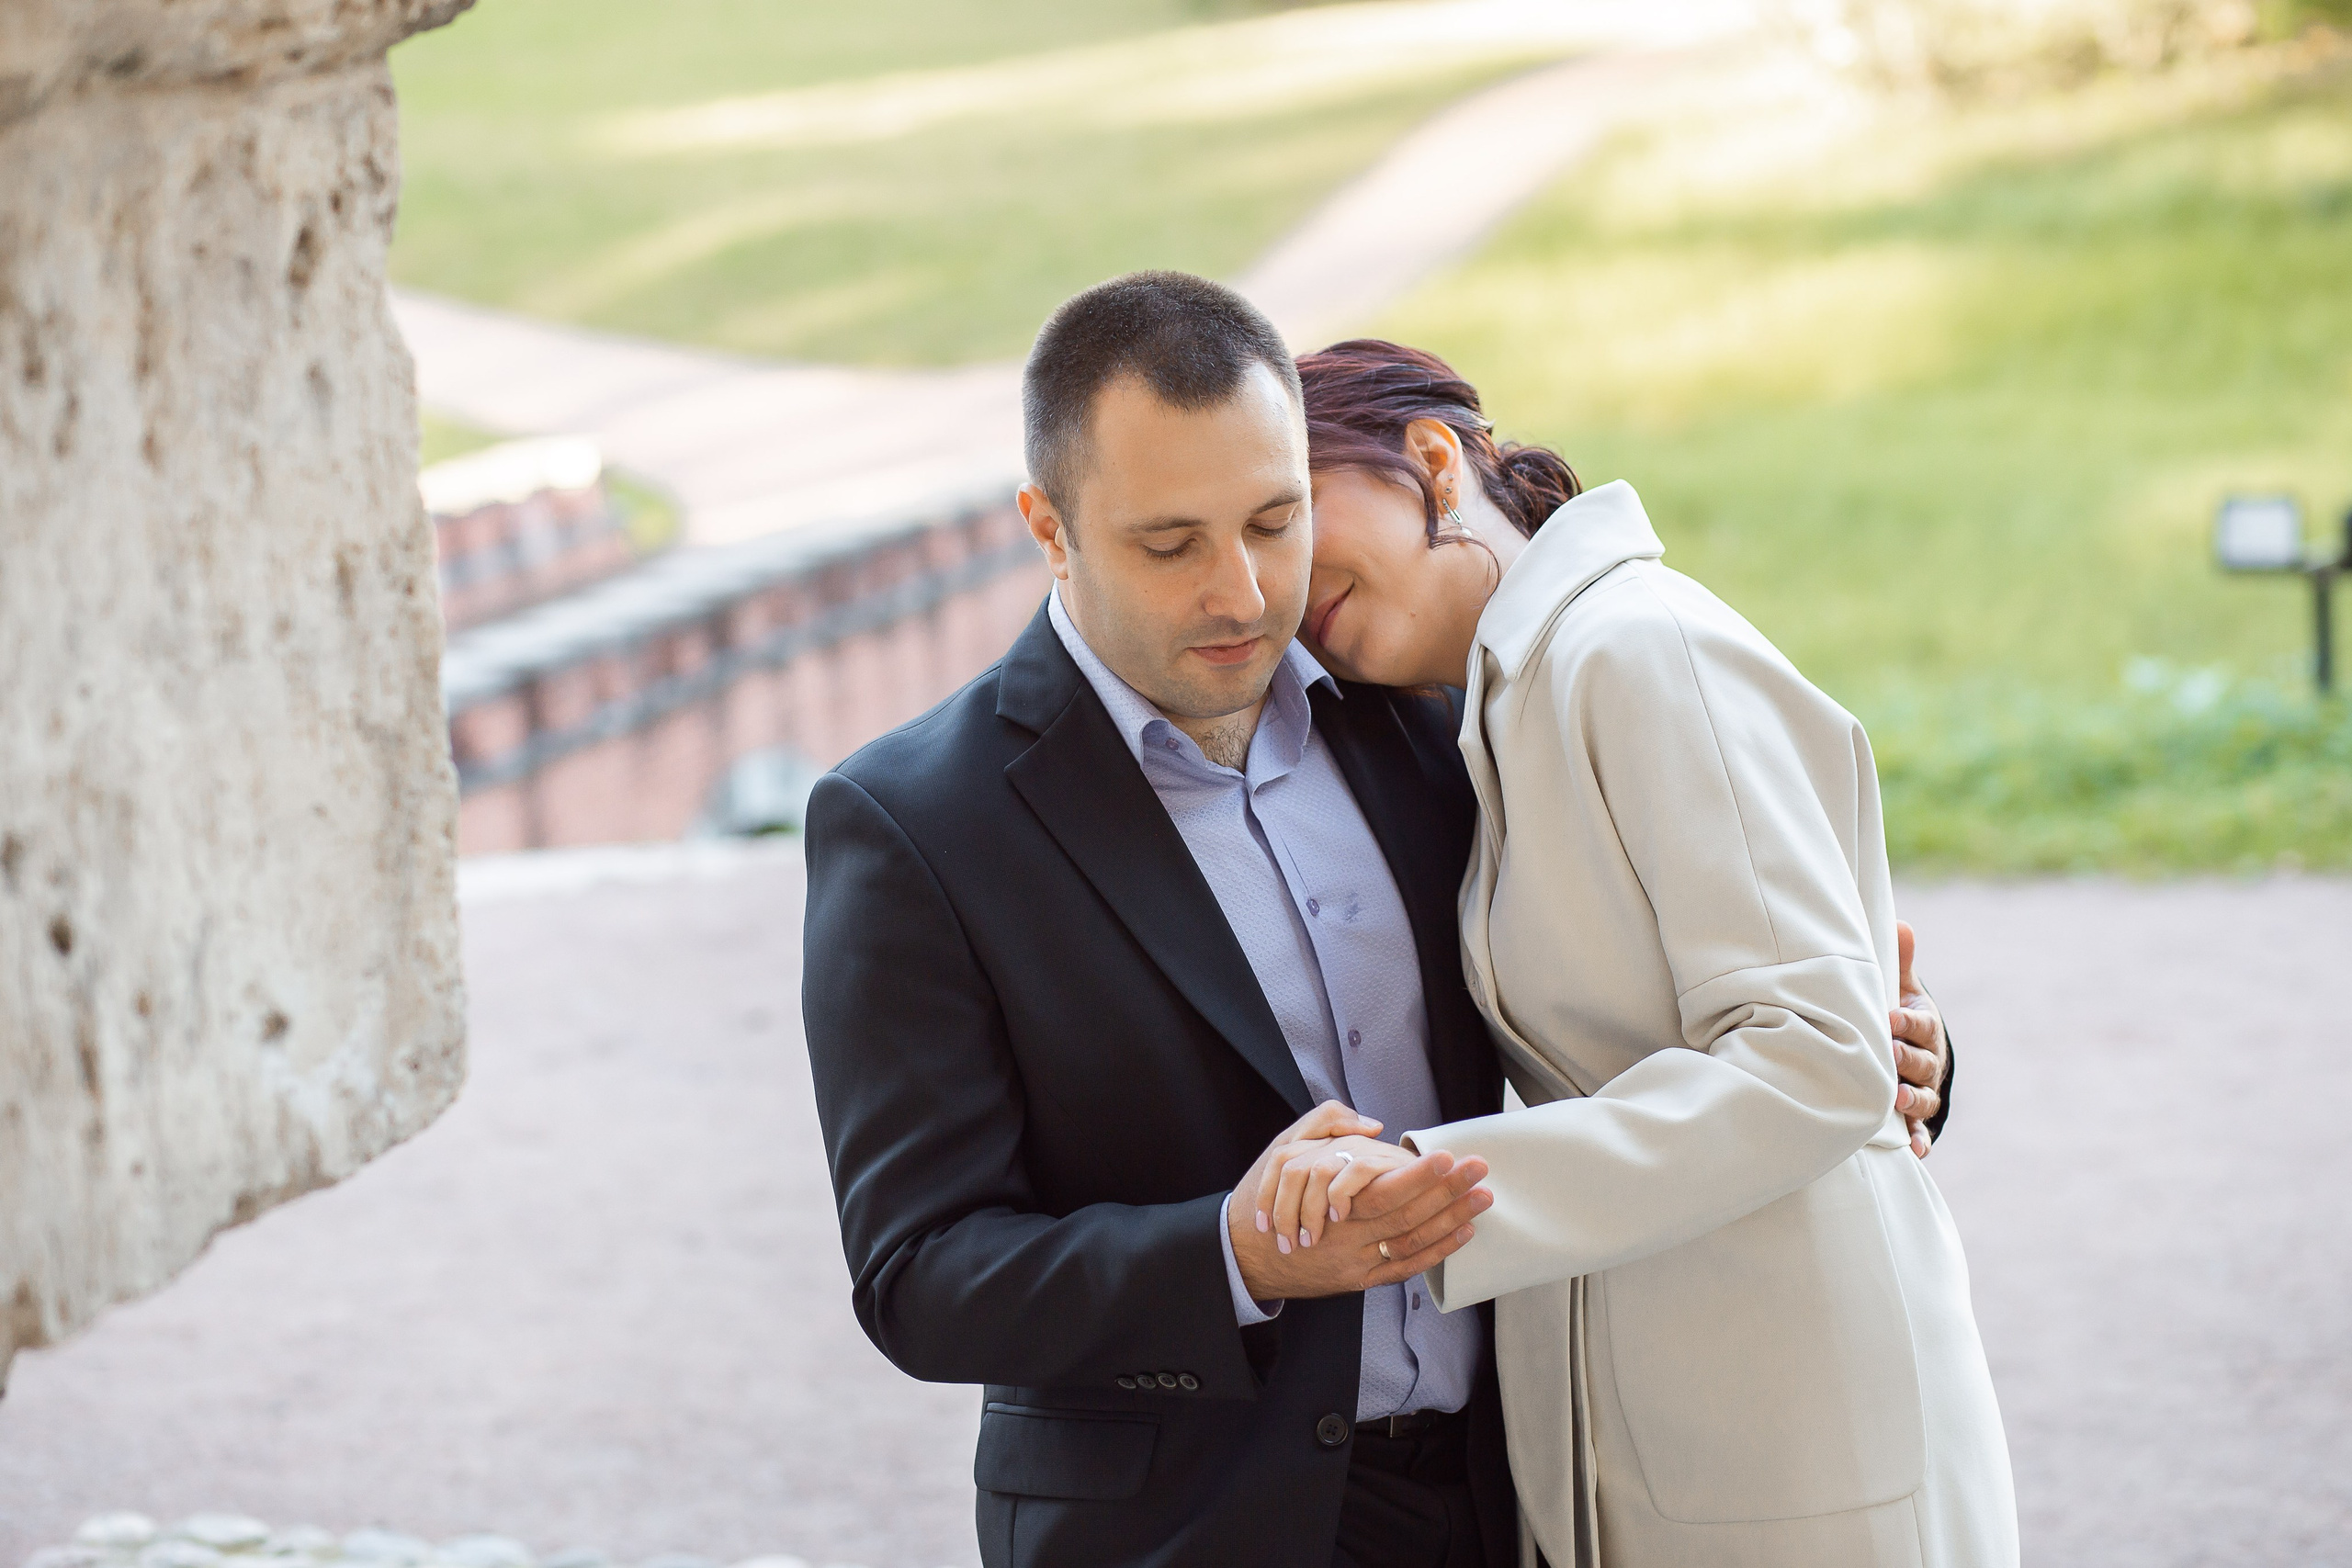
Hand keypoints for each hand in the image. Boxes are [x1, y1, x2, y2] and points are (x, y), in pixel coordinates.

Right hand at [1228, 1102, 1490, 1303]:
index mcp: (1325, 1200)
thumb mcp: (1283, 1148)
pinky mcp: (1358, 1280)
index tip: (1449, 1156)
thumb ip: (1325, 1124)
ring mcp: (1353, 1262)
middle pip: (1405, 1214)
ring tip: (1481, 1198)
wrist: (1244, 1253)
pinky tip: (1462, 1233)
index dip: (1419, 1175)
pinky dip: (1436, 1252)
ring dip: (1450, 1220)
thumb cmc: (1266, 1196)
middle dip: (1447, 1192)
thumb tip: (1372, 1125)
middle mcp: (1343, 1235)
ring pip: (1410, 1242)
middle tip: (1479, 1170)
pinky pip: (1404, 1269)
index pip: (1383, 1189)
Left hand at [1890, 920, 1947, 1158]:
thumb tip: (1901, 923)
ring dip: (1912, 1100)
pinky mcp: (1916, 1117)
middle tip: (1890, 1056)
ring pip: (1923, 1097)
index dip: (1907, 1021)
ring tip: (1897, 1100)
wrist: (1913, 1052)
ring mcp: (1924, 1090)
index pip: (1920, 1023)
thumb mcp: (1901, 989)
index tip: (1890, 1016)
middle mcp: (1928, 1060)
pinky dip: (1919, 1141)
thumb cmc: (1898, 1015)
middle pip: (1922, 1061)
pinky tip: (1914, 1151)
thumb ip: (1899, 961)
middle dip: (1907, 1059)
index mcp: (1924, 1027)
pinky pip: (1921, 1131)